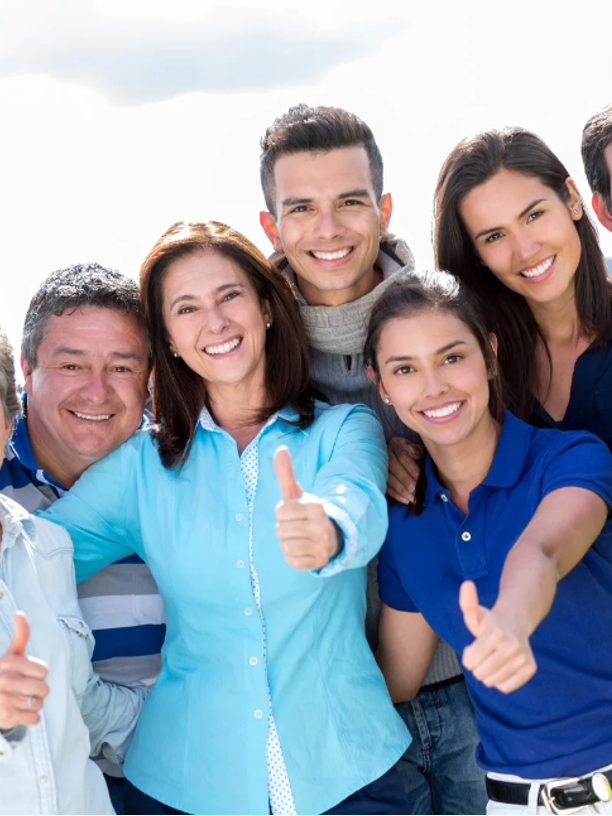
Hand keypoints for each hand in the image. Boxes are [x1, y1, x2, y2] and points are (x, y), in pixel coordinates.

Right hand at [0, 612, 48, 729]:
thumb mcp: (11, 654)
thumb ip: (20, 635)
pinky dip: (31, 717)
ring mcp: (4, 699)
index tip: (26, 675)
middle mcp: (4, 679)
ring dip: (34, 704)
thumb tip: (19, 613)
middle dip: (39, 691)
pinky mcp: (6, 717)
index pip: (43, 671)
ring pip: (39, 703)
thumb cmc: (5, 673)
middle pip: (44, 689)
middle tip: (25, 689)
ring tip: (21, 700)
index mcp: (7, 662)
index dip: (38, 675)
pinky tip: (19, 711)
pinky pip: (34, 718)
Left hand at [274, 446, 340, 570]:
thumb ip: (286, 473)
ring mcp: (323, 546)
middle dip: (284, 528)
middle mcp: (323, 526)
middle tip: (297, 526)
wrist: (330, 535)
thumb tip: (280, 449)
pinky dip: (293, 556)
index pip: (280, 510)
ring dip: (287, 542)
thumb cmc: (307, 512)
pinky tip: (303, 549)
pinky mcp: (319, 562)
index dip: (283, 511)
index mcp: (317, 506)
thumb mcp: (297, 493)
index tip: (294, 512)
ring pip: (285, 546)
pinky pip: (292, 561)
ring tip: (300, 537)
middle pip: (281, 530)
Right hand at [387, 437, 421, 503]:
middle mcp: (385, 454)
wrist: (398, 454)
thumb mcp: (416, 448)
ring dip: (401, 490)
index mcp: (396, 445)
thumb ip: (417, 450)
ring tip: (412, 499)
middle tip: (415, 491)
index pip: (402, 456)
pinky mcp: (380, 479)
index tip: (419, 477)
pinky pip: (386, 487)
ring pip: (389, 479)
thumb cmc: (412, 452)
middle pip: (393, 467)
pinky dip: (396, 495)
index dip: (410, 467)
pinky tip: (405, 500)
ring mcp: (381, 467)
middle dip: (405, 480)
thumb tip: (413, 452)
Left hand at [459, 581, 536, 693]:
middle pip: (479, 674)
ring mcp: (523, 658)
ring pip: (492, 682)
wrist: (515, 623)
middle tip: (485, 652)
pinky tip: (503, 666)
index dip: (468, 656)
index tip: (474, 646)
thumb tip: (466, 583)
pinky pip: (506, 687)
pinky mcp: (530, 668)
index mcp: (495, 633)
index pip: (470, 662)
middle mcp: (512, 646)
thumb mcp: (475, 614)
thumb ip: (467, 604)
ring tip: (493, 657)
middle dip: (477, 665)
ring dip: (488, 673)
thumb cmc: (489, 622)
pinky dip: (501, 680)